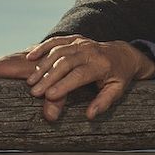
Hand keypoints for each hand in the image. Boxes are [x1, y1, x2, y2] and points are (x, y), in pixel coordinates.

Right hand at [25, 35, 154, 120]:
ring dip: (43, 66)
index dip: (64, 85)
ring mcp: (81, 43)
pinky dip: (42, 48)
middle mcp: (90, 51)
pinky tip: (31, 57)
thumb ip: (104, 102)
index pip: (80, 74)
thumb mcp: (117, 90)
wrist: (123, 53)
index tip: (49, 96)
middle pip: (65, 63)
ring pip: (58, 52)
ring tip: (31, 81)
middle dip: (49, 77)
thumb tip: (90, 115)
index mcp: (101, 65)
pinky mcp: (74, 39)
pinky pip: (56, 41)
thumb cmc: (119, 75)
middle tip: (34, 92)